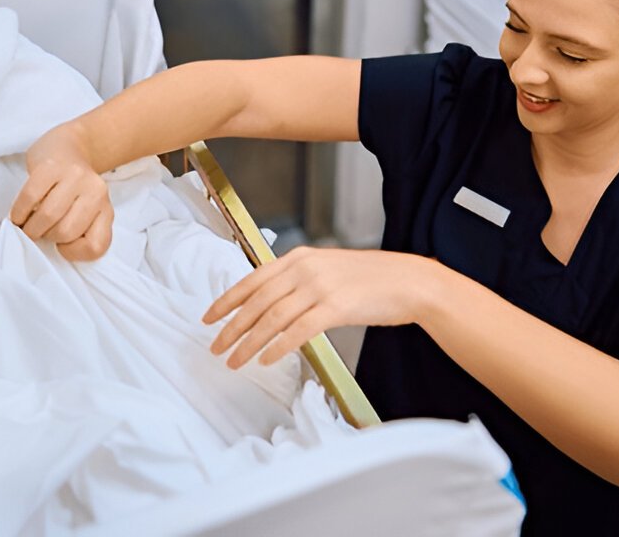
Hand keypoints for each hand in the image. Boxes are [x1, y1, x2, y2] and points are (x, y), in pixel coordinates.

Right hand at [10, 121, 113, 261]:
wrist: (70, 145)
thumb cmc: (73, 188)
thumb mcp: (86, 212)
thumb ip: (78, 231)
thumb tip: (49, 251)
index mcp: (106, 209)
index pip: (96, 247)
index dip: (74, 253)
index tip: (62, 244)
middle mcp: (96, 192)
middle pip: (66, 232)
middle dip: (47, 236)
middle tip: (41, 230)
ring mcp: (74, 177)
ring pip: (49, 217)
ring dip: (31, 227)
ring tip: (28, 224)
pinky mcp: (51, 166)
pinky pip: (30, 198)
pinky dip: (19, 212)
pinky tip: (19, 214)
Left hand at [202, 246, 435, 368]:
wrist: (409, 281)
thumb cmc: (371, 278)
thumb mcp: (329, 268)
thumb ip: (300, 278)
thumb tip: (273, 299)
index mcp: (300, 257)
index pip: (252, 279)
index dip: (227, 300)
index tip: (209, 317)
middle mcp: (305, 269)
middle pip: (257, 301)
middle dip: (231, 327)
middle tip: (215, 347)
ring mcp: (320, 288)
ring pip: (272, 319)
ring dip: (249, 342)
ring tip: (234, 360)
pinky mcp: (336, 308)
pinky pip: (298, 331)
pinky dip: (278, 347)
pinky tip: (266, 359)